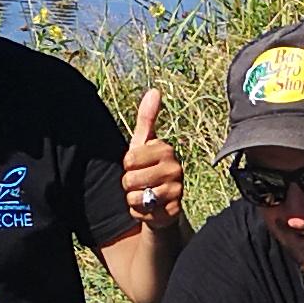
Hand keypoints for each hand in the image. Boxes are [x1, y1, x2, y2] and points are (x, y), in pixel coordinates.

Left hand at [120, 89, 183, 222]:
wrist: (160, 203)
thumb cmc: (148, 169)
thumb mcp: (142, 144)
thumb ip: (146, 118)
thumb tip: (154, 91)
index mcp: (166, 150)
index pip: (129, 159)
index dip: (127, 165)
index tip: (137, 165)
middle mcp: (175, 168)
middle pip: (130, 178)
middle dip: (129, 184)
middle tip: (140, 182)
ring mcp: (176, 190)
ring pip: (135, 196)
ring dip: (133, 198)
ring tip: (145, 194)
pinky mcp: (173, 210)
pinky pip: (141, 211)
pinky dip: (139, 212)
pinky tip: (150, 207)